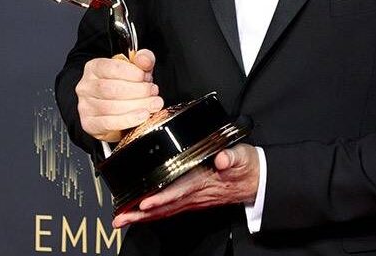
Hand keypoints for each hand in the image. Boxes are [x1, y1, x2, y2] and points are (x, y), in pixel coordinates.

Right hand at [76, 49, 163, 142]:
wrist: (117, 114)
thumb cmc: (125, 88)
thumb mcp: (136, 70)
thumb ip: (143, 59)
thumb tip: (144, 60)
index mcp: (95, 68)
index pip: (111, 68)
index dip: (132, 73)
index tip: (146, 76)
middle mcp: (86, 86)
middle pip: (111, 88)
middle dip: (138, 90)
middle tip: (153, 91)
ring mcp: (85, 106)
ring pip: (111, 107)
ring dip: (137, 105)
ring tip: (153, 104)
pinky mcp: (90, 124)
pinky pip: (109, 123)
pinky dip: (129, 119)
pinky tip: (143, 115)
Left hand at [113, 143, 259, 227]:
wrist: (256, 181)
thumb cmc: (247, 167)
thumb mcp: (243, 157)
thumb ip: (232, 157)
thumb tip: (222, 158)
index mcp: (204, 181)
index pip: (179, 191)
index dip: (162, 197)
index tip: (145, 202)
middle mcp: (196, 194)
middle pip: (165, 207)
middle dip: (141, 214)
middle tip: (120, 218)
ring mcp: (193, 200)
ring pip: (164, 211)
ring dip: (142, 217)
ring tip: (121, 219)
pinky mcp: (192, 200)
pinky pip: (169, 210)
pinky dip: (152, 214)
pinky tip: (139, 215)